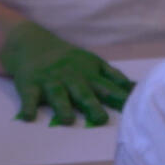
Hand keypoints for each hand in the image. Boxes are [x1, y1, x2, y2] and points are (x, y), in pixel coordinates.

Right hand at [0, 21, 133, 125]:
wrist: (32, 44)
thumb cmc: (69, 60)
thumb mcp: (93, 64)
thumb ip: (114, 78)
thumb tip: (136, 89)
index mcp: (89, 74)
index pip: (108, 87)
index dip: (120, 98)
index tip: (132, 108)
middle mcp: (71, 77)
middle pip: (83, 92)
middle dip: (92, 105)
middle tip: (100, 120)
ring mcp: (50, 81)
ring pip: (58, 95)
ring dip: (62, 107)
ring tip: (67, 120)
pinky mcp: (30, 85)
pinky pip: (29, 97)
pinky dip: (28, 107)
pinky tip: (28, 117)